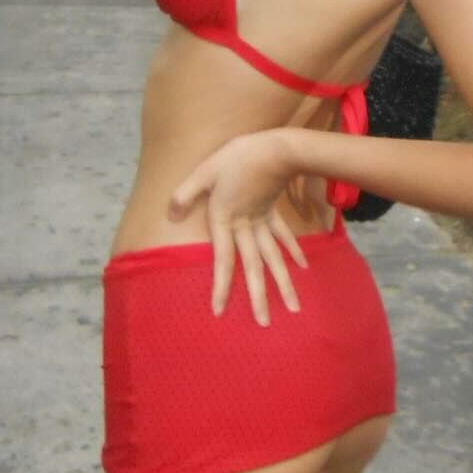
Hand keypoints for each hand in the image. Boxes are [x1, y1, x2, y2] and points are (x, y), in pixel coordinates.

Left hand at [170, 130, 310, 325]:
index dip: (221, 286)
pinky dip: (292, 252)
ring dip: (283, 283)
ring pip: (273, 258)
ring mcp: (263, 221)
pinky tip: (302, 268)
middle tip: (264, 324)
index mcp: (226, 220)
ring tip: (294, 308)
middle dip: (259, 297)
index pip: (223, 261)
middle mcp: (246, 227)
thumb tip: (170, 215)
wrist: (276, 148)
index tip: (221, 311)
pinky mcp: (272, 211)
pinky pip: (282, 236)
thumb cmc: (237, 158)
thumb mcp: (204, 172)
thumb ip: (185, 194)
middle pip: (253, 267)